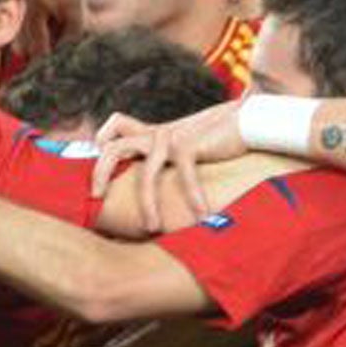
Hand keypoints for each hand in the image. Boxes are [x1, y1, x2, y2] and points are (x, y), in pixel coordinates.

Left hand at [92, 102, 244, 231]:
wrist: (248, 118)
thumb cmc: (220, 138)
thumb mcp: (187, 146)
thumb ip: (169, 159)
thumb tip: (162, 188)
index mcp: (153, 134)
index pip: (116, 129)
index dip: (101, 141)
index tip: (98, 164)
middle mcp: (157, 134)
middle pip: (113, 148)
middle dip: (99, 174)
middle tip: (97, 198)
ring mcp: (171, 138)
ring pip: (146, 175)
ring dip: (148, 205)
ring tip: (151, 228)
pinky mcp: (189, 144)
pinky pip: (184, 176)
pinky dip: (193, 197)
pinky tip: (201, 215)